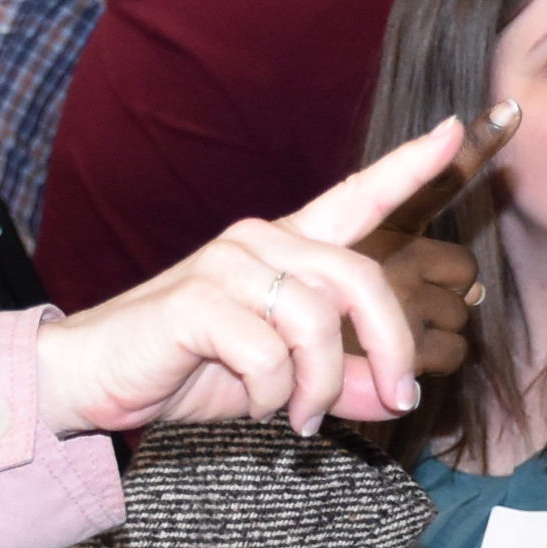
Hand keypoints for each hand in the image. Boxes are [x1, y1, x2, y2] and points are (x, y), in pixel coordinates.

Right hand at [28, 115, 463, 435]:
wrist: (92, 380)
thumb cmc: (184, 369)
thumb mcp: (279, 382)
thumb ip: (340, 383)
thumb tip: (396, 395)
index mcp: (285, 247)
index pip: (357, 197)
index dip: (409, 168)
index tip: (454, 130)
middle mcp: (261, 240)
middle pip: (360, 278)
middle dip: (392, 346)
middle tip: (397, 399)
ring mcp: (228, 264)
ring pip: (318, 324)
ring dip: (321, 386)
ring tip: (298, 417)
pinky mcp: (198, 300)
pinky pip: (269, 354)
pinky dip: (271, 396)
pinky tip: (254, 406)